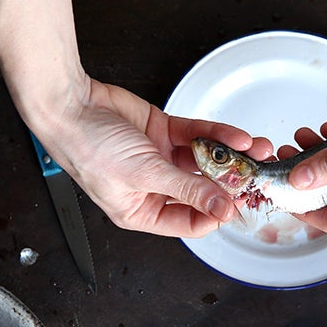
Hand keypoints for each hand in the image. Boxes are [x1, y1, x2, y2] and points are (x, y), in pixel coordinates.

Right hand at [36, 78, 272, 237]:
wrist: (70, 105)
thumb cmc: (87, 148)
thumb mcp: (143, 175)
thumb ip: (187, 190)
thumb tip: (220, 208)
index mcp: (142, 211)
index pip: (190, 222)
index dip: (216, 214)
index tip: (238, 203)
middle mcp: (154, 188)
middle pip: (202, 191)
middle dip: (231, 183)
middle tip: (256, 176)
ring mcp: (161, 159)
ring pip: (206, 161)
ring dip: (232, 156)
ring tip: (255, 152)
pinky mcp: (164, 132)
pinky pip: (199, 136)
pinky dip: (218, 134)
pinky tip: (237, 137)